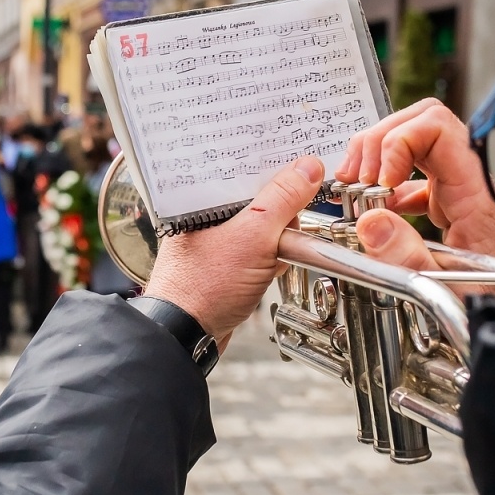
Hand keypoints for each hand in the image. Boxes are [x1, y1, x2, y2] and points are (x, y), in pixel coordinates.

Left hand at [144, 156, 326, 348]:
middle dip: (282, 198)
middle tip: (304, 199)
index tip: (304, 156)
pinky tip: (279, 259)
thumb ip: (282, 200)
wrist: (187, 338)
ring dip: (279, 229)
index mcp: (198, 197)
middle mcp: (202, 214)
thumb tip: (308, 168)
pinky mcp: (224, 263)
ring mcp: (213, 240)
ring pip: (258, 222)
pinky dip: (271, 250)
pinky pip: (255, 246)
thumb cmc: (203, 288)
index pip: (240, 165)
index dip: (273, 160)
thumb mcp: (252, 237)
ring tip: (288, 239)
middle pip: (253, 193)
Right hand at [336, 98, 494, 259]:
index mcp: (477, 193)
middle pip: (423, 122)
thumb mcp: (448, 289)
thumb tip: (371, 222)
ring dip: (381, 156)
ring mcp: (464, 187)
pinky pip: (419, 172)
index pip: (437, 128)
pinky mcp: (455, 200)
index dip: (398, 143)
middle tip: (358, 178)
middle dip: (381, 141)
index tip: (378, 181)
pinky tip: (378, 206)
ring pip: (418, 140)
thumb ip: (408, 257)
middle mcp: (472, 181)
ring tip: (358, 185)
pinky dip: (391, 181)